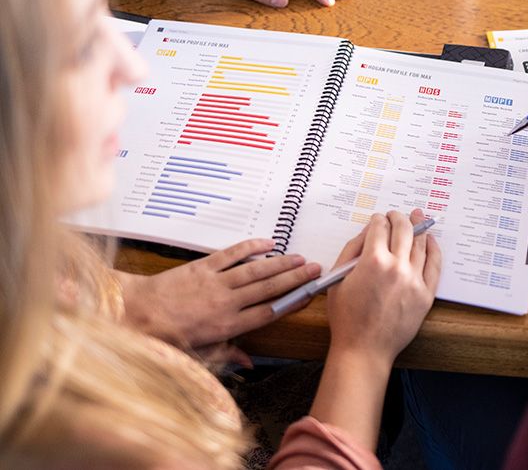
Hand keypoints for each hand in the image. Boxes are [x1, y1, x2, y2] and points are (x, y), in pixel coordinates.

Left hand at [117, 239, 320, 349]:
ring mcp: (216, 282)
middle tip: (315, 269)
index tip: (308, 294)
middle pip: (269, 288)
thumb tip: (250, 363)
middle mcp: (226, 302)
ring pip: (256, 270)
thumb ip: (226, 354)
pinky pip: (232, 254)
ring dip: (281, 262)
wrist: (132, 314)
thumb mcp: (197, 355)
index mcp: (227, 326)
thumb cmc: (163, 338)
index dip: (292, 301)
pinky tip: (268, 242)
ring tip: (300, 257)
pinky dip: (251, 247)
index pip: (268, 311)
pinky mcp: (203, 266)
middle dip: (295, 277)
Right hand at [308, 208, 440, 450]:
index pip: (379, 228)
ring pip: (420, 244)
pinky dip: (433, 249)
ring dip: (418, 227)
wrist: (364, 350)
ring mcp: (414, 280)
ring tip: (418, 217)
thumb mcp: (338, 279)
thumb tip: (366, 233)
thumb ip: (351, 250)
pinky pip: (434, 265)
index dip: (378, 219)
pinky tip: (430, 240)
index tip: (378, 219)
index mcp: (372, 261)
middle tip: (396, 214)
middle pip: (403, 229)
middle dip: (398, 217)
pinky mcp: (425, 294)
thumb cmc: (347, 318)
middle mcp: (396, 266)